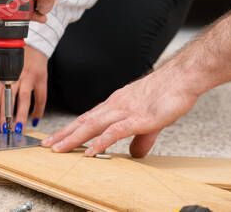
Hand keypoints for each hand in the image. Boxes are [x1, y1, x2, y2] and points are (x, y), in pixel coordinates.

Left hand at [0, 43, 48, 132]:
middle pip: (10, 101)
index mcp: (2, 74)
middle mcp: (16, 77)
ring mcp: (30, 78)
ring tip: (19, 129)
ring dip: (22, 116)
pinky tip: (35, 119)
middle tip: (5, 132)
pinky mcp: (42, 77)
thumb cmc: (9, 45)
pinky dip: (39, 109)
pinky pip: (42, 96)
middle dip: (7, 118)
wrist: (31, 36)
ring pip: (25, 101)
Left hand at [42, 66, 198, 157]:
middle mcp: (117, 105)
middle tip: (47, 145)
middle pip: (85, 121)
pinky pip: (115, 131)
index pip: (89, 117)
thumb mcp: (151, 121)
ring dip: (75, 138)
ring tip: (60, 148)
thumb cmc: (169, 92)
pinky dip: (101, 142)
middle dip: (65, 134)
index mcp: (118, 103)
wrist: (183, 77)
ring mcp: (126, 110)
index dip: (71, 128)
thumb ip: (141, 138)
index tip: (56, 138)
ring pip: (94, 125)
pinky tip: (91, 151)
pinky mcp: (139, 118)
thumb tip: (135, 153)